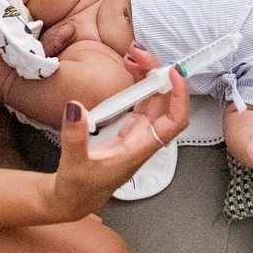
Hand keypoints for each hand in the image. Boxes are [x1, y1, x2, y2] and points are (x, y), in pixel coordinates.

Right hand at [46, 44, 189, 219]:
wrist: (73, 199)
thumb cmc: (79, 189)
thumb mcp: (74, 163)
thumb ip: (75, 136)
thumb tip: (76, 108)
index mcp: (139, 149)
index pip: (174, 122)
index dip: (179, 96)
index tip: (172, 73)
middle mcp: (143, 140)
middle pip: (164, 103)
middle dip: (158, 74)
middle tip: (140, 53)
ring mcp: (136, 134)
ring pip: (153, 101)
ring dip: (148, 77)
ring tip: (134, 57)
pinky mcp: (127, 130)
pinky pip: (140, 103)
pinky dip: (137, 85)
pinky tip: (130, 73)